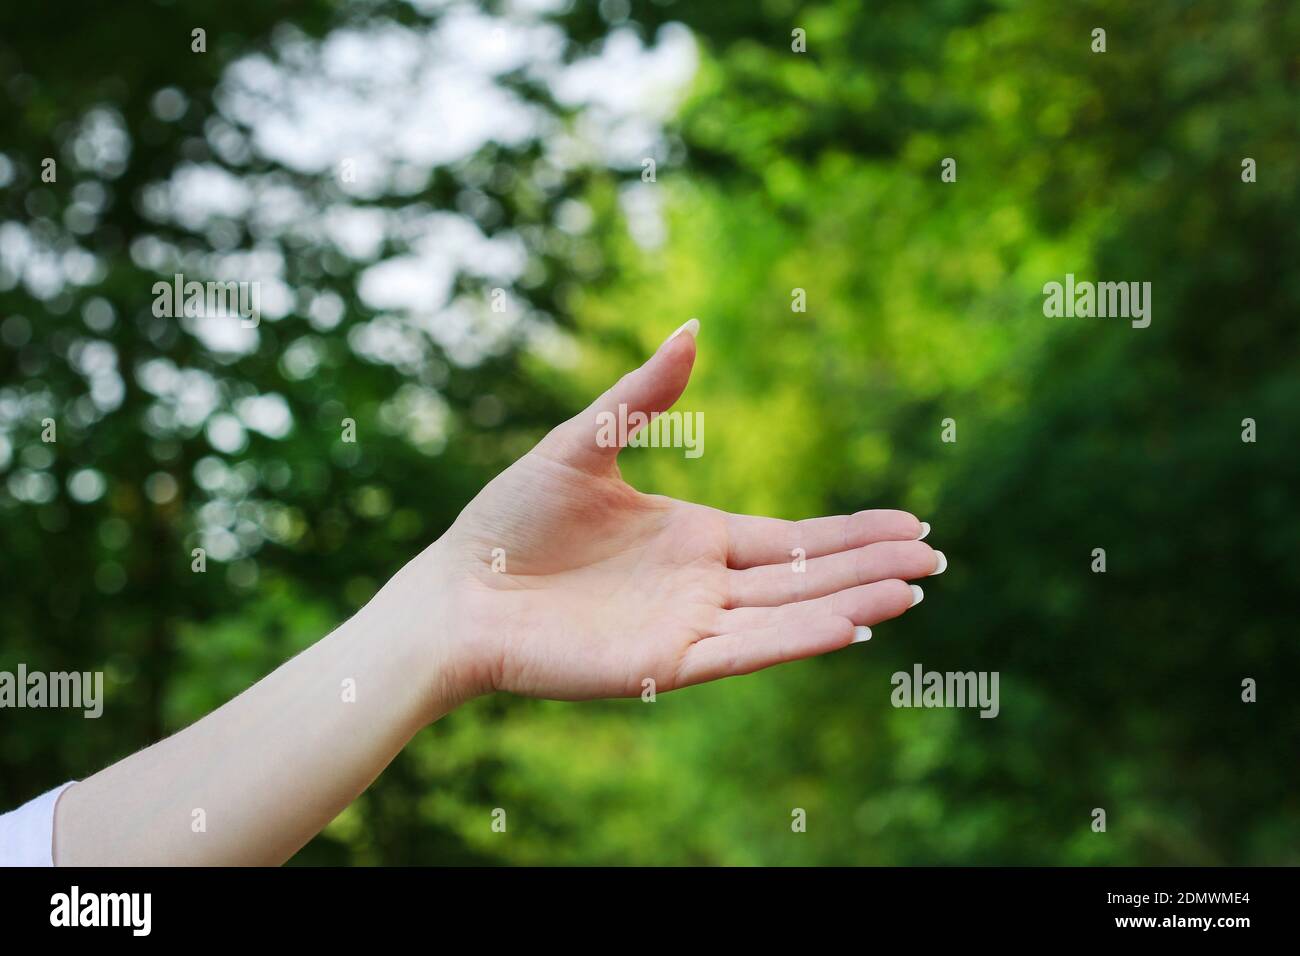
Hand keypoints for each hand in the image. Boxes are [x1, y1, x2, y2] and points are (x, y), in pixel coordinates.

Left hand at [408, 320, 943, 702]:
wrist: (457, 591)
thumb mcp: (583, 445)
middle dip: (872, 567)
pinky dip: (798, 640)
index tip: (912, 524)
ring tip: (914, 590)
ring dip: (851, 604)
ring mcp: (686, 628)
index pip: (793, 540)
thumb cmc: (510, 521)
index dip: (853, 534)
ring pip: (787, 617)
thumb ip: (643, 397)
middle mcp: (701, 587)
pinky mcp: (662, 666)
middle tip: (938, 561)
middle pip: (806, 577)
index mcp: (693, 538)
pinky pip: (744, 652)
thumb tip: (693, 328)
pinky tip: (850, 626)